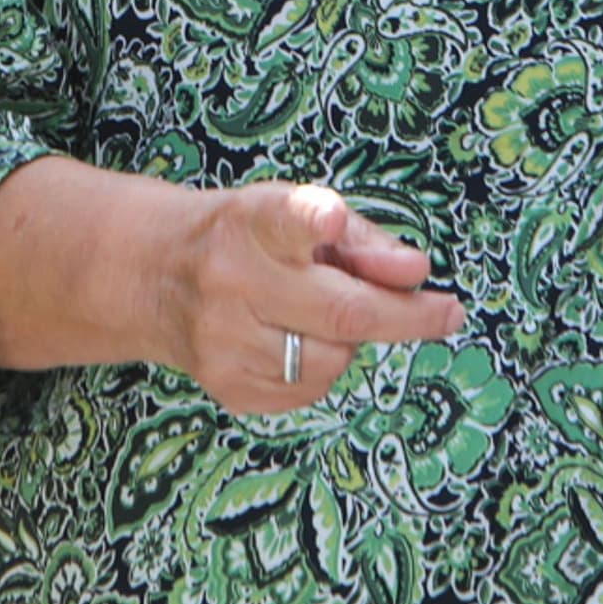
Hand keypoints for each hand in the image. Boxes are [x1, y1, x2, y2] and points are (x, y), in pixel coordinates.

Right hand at [158, 182, 466, 415]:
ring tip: (327, 314)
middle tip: (447, 313)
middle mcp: (232, 281)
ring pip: (332, 360)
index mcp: (252, 223)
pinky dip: (323, 368)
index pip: (283, 219)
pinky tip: (300, 340)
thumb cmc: (246, 237)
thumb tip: (416, 273)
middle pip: (340, 311)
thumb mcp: (295, 212)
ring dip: (352, 341)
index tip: (332, 219)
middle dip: (407, 316)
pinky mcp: (226, 386)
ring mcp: (225, 342)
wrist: (155, 275)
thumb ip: (363, 240)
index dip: (313, 220)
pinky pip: (309, 391)